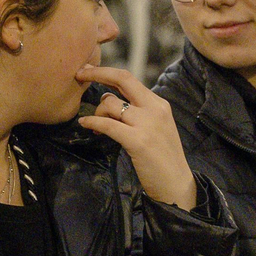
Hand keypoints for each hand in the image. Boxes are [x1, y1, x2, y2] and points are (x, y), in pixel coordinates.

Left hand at [76, 64, 197, 210]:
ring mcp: (147, 124)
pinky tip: (85, 124)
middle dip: (97, 73)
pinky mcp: (137, 141)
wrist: (176, 185)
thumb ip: (138, 112)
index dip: (106, 72)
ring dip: (97, 112)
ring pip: (110, 103)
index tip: (88, 70)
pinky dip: (92, 122)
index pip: (129, 78)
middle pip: (122, 78)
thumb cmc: (162, 158)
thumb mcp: (155, 127)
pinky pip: (107, 124)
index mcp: (159, 104)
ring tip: (94, 124)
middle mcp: (155, 108)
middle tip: (79, 75)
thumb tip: (111, 100)